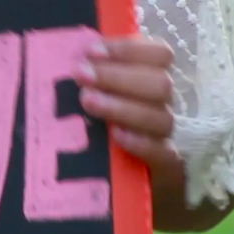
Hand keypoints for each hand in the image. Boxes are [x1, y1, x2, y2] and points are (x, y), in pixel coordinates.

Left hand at [73, 37, 181, 181]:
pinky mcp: (165, 168)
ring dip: (122, 106)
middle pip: (160, 83)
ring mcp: (165, 136)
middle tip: (80, 74)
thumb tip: (68, 49)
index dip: (128, 49)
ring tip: (87, 101)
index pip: (159, 54)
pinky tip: (116, 136)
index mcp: (149, 78)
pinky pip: (163, 153)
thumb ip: (90, 71)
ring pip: (160, 116)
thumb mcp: (92, 95)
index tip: (91, 51)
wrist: (120, 184)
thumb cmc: (96, 127)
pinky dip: (140, 142)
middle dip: (117, 76)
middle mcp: (161, 104)